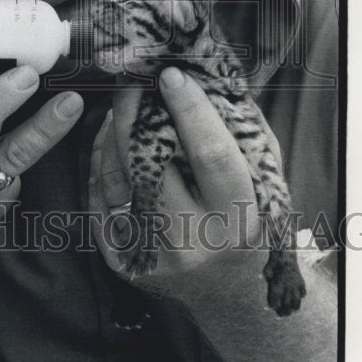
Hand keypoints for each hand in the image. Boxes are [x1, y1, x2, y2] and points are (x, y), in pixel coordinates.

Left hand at [89, 68, 279, 302]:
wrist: (225, 288)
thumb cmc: (245, 216)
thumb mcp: (262, 179)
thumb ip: (241, 133)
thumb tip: (206, 78)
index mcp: (236, 216)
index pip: (211, 154)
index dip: (190, 111)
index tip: (171, 73)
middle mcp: (194, 240)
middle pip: (151, 164)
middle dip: (135, 113)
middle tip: (130, 78)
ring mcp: (155, 254)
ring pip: (118, 178)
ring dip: (112, 134)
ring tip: (121, 108)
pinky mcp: (123, 261)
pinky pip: (99, 197)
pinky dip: (100, 162)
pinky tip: (109, 141)